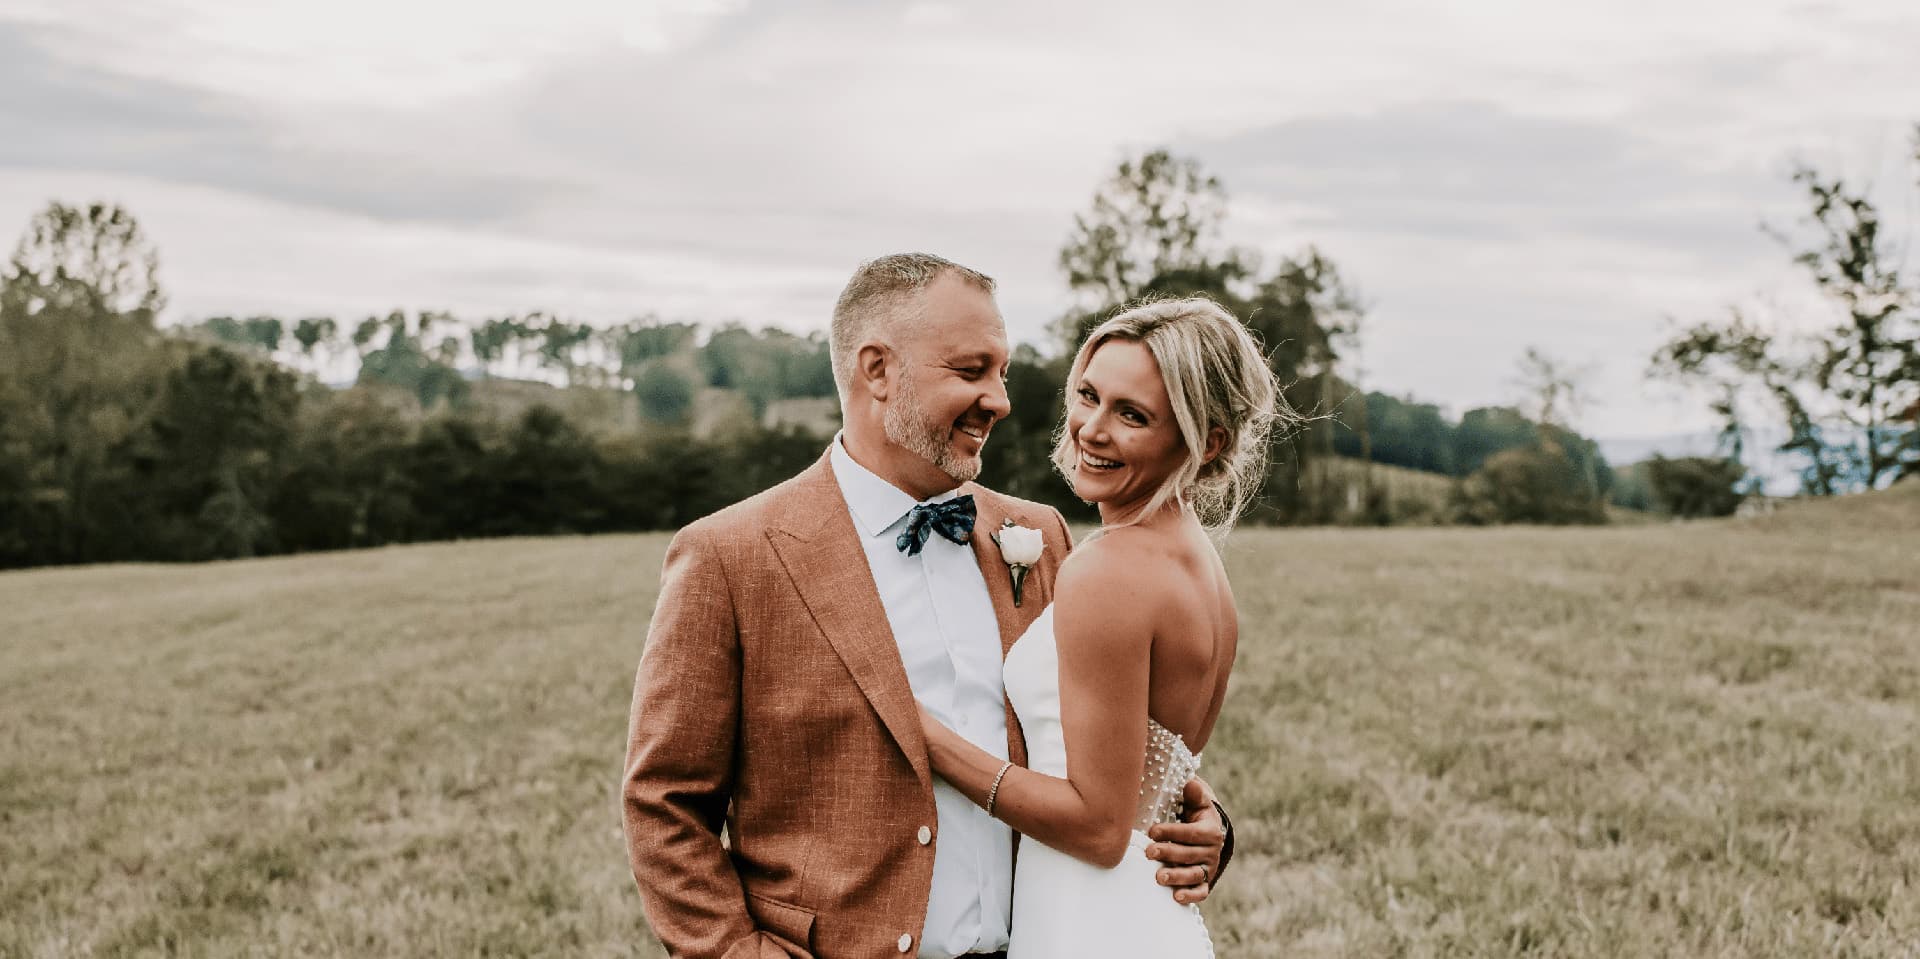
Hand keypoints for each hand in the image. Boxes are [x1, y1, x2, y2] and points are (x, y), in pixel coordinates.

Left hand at [1143, 778, 1223, 904]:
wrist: (1208, 833)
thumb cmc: (1196, 814)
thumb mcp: (1198, 802)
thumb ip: (1194, 793)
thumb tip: (1190, 784)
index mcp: (1210, 830)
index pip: (1191, 833)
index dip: (1172, 832)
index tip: (1152, 831)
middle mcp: (1212, 851)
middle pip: (1190, 855)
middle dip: (1169, 853)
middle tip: (1149, 852)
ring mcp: (1208, 867)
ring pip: (1194, 875)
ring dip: (1177, 877)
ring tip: (1158, 877)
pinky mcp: (1205, 881)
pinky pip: (1201, 891)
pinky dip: (1191, 896)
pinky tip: (1176, 897)